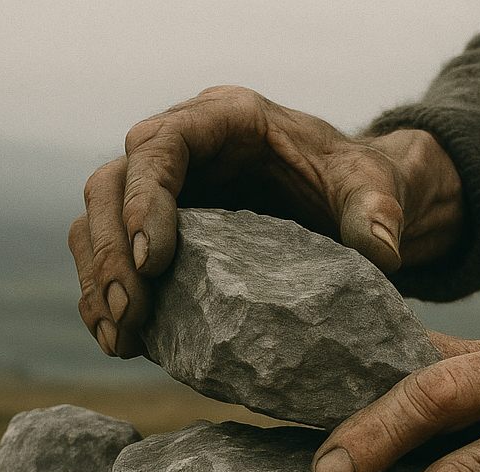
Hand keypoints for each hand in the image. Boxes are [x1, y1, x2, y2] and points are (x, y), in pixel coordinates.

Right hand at [68, 86, 462, 356]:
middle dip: (112, 253)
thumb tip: (382, 252)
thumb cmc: (354, 183)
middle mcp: (181, 151)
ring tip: (120, 338)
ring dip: (99, 282)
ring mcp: (163, 193)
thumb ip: (377, 213)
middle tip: (130, 313)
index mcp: (224, 121)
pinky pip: (112, 259)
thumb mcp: (373, 190)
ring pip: (97, 223)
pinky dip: (106, 299)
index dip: (145, 199)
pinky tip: (122, 342)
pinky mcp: (159, 232)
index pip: (159, 146)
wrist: (344, 200)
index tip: (156, 261)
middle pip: (109, 186)